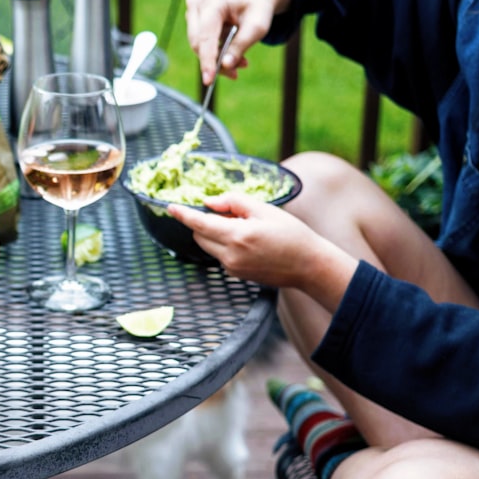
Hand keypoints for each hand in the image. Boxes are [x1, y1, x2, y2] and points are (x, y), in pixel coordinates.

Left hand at [167, 193, 357, 310]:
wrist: (309, 265)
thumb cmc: (291, 234)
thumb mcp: (264, 209)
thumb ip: (233, 202)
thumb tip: (208, 203)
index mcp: (236, 236)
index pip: (199, 224)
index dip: (182, 215)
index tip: (170, 207)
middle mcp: (230, 255)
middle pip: (200, 236)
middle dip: (205, 222)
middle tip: (232, 214)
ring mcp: (232, 268)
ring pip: (210, 246)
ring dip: (217, 234)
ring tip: (247, 228)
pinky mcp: (236, 275)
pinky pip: (222, 255)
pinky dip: (226, 245)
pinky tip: (251, 243)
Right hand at [184, 0, 294, 84]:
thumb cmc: (257, 9)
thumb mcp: (257, 28)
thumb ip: (240, 46)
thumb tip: (225, 65)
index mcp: (214, 1)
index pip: (206, 36)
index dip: (207, 60)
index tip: (209, 80)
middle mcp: (197, 3)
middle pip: (199, 44)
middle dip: (216, 62)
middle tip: (236, 72)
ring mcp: (192, 11)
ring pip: (198, 47)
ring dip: (217, 59)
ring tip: (240, 61)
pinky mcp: (191, 19)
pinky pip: (199, 44)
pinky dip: (214, 54)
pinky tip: (230, 54)